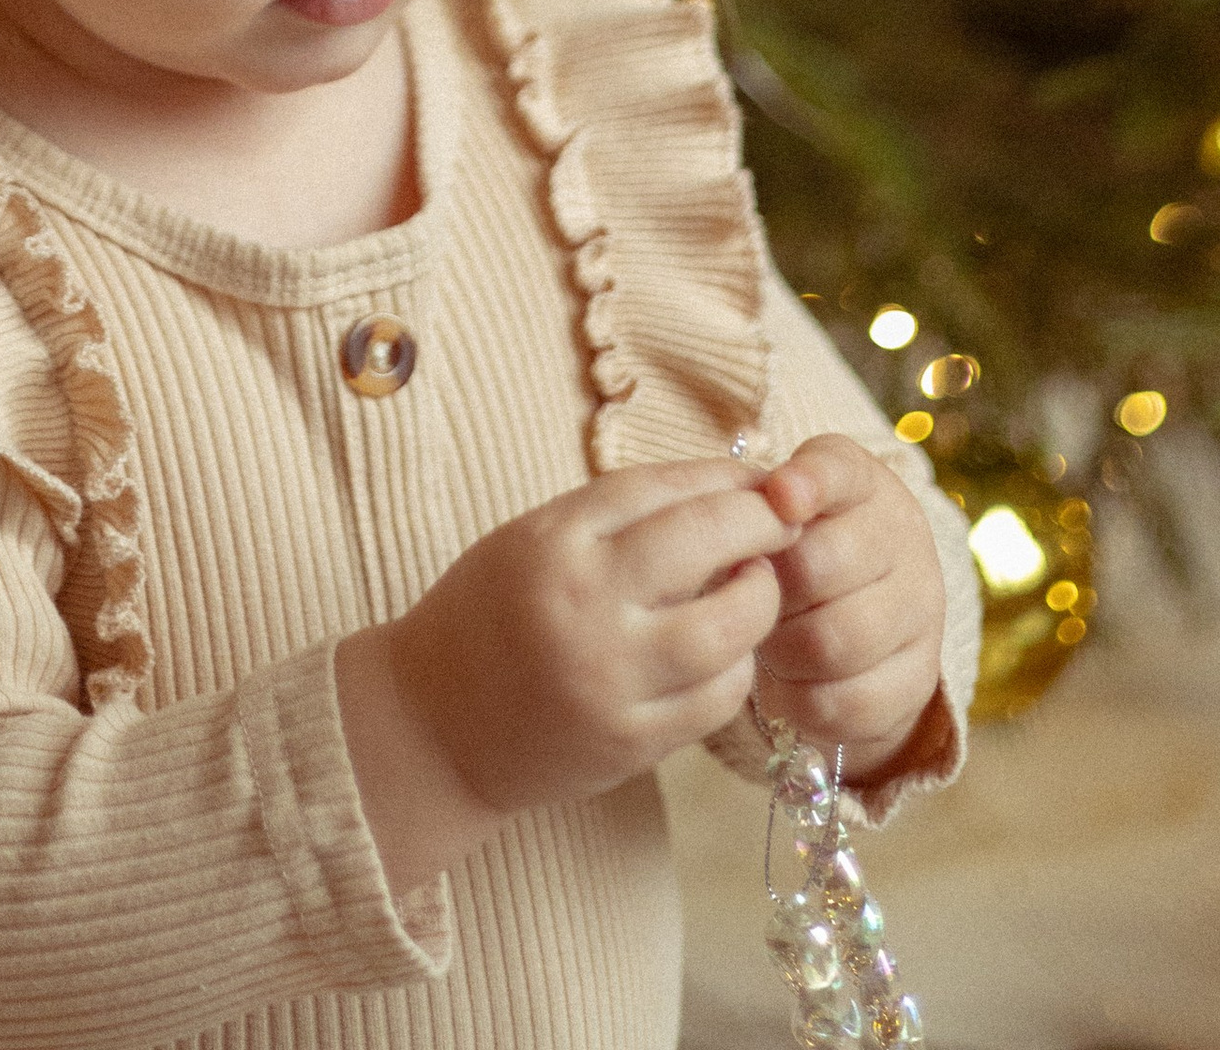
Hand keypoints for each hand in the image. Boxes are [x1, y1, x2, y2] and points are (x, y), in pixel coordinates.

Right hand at [340, 460, 787, 891]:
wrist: (434, 726)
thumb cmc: (489, 615)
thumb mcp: (535, 539)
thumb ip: (618, 517)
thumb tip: (723, 489)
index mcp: (555, 541)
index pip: (664, 488)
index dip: (726, 477)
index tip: (764, 478)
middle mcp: (585, 605)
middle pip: (708, 543)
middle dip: (763, 525)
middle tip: (785, 523)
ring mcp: (611, 679)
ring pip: (729, 630)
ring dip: (760, 601)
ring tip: (754, 588)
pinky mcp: (630, 742)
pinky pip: (717, 698)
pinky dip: (737, 667)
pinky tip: (725, 651)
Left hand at [754, 433, 946, 778]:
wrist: (865, 607)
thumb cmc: (803, 543)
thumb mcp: (784, 502)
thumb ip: (767, 494)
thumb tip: (776, 496)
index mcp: (864, 482)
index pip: (838, 471)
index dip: (807, 484)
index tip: (779, 499)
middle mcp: (905, 539)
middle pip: (817, 568)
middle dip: (767, 592)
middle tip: (748, 601)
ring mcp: (922, 611)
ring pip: (832, 642)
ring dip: (781, 651)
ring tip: (768, 642)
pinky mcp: (919, 680)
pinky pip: (849, 703)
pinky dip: (802, 701)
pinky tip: (789, 684)